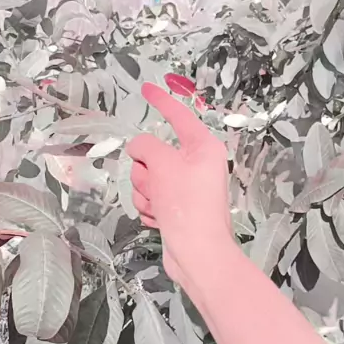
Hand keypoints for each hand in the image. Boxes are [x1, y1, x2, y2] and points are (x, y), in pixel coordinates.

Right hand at [126, 83, 232, 285]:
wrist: (197, 254)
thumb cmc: (187, 205)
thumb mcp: (162, 165)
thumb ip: (146, 146)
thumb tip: (139, 150)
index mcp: (204, 147)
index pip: (178, 115)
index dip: (160, 101)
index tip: (146, 89)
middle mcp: (197, 164)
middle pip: (154, 152)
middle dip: (145, 171)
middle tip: (157, 185)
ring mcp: (186, 188)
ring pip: (147, 177)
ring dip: (146, 192)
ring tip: (160, 206)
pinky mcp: (177, 208)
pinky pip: (150, 197)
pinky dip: (150, 208)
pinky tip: (161, 220)